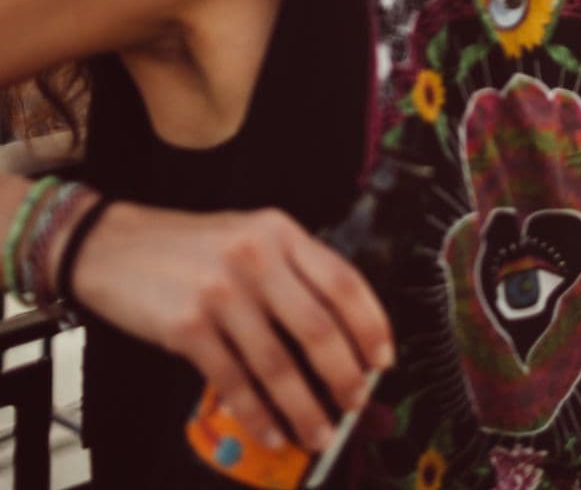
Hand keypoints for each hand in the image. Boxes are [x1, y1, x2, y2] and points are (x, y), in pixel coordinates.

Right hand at [71, 202, 391, 452]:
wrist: (112, 245)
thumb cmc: (190, 247)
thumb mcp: (251, 236)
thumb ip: (293, 269)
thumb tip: (341, 330)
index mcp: (282, 233)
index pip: (344, 281)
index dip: (371, 325)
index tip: (383, 359)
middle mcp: (257, 258)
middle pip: (318, 327)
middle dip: (344, 374)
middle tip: (356, 402)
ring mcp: (221, 293)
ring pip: (278, 363)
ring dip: (304, 406)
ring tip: (320, 432)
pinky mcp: (186, 327)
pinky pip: (234, 380)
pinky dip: (258, 413)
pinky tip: (272, 431)